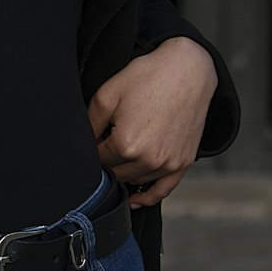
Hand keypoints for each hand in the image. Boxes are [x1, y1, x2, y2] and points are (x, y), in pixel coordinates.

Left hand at [87, 37, 218, 208]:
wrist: (188, 70)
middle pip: (116, 174)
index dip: (94, 147)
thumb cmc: (148, 77)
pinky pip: (163, 190)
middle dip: (108, 161)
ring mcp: (169, 164)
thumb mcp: (108, 94)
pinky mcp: (183, 162)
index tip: (97, 136)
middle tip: (108, 141)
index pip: (98, 160)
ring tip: (121, 156)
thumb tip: (83, 144)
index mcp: (126, 144)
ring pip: (135, 181)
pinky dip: (147, 197)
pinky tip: (135, 199)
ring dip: (125, 173)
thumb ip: (90, 123)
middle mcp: (149, 160)